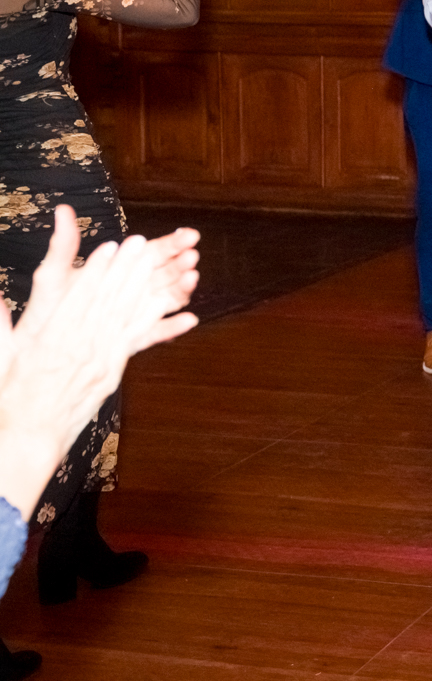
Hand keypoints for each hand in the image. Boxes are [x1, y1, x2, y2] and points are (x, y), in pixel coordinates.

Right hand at [0, 207, 199, 447]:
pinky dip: (153, 320)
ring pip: (124, 316)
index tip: (109, 247)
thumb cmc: (10, 399)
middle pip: (106, 300)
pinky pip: (135, 341)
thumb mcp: (0, 358)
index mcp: (48, 340)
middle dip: (124, 268)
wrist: (29, 438)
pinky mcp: (111, 374)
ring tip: (154, 261)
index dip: (96, 270)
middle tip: (138, 242)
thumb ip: (0, 327)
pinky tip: (167, 302)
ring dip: (140, 285)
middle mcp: (78, 348)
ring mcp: (99, 362)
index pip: (77, 297)